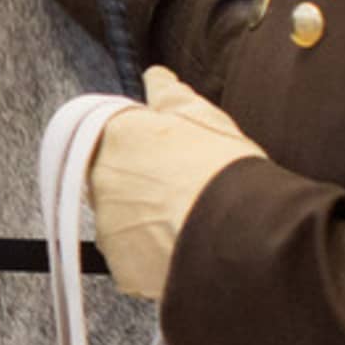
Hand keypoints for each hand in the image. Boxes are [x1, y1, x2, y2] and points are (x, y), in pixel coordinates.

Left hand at [88, 66, 264, 299]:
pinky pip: (131, 261)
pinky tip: (183, 248)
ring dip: (144, 224)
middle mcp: (101, 178)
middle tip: (181, 192)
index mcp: (116, 134)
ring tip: (186, 223)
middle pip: (113, 181)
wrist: (243, 234)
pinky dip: (151, 258)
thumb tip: (156, 77)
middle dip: (141, 187)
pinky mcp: (120, 267)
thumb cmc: (226, 171)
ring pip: (120, 223)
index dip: (142, 151)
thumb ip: (170, 95)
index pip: (112, 139)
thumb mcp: (204, 119)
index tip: (165, 161)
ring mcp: (108, 225)